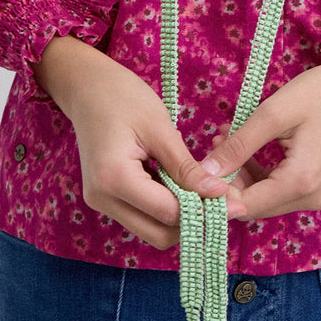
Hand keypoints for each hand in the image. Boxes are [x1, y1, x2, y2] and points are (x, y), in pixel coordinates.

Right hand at [33, 36, 245, 250]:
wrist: (86, 87)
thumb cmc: (122, 97)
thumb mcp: (160, 128)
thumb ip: (186, 167)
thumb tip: (217, 194)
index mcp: (114, 179)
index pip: (167, 213)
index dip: (204, 210)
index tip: (234, 200)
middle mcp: (103, 199)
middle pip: (159, 233)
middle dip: (193, 220)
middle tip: (222, 197)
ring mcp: (102, 201)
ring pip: (151, 229)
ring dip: (180, 216)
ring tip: (204, 188)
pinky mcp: (107, 198)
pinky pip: (142, 215)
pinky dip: (166, 207)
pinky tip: (182, 183)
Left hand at [196, 46, 320, 220]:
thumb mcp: (274, 113)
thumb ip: (238, 146)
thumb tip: (204, 173)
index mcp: (300, 182)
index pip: (244, 206)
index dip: (215, 194)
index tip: (194, 171)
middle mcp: (310, 198)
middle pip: (254, 206)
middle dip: (227, 181)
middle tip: (210, 145)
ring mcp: (316, 195)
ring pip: (264, 199)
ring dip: (241, 176)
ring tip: (224, 139)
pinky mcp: (317, 186)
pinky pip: (279, 190)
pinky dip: (259, 174)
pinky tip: (245, 148)